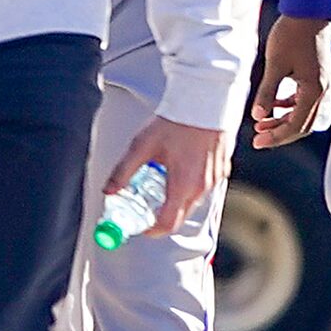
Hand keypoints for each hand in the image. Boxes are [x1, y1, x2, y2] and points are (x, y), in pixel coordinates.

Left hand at [105, 114, 231, 239]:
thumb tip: (109, 190)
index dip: (152, 230)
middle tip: (147, 205)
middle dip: (162, 214)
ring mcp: (214, 179)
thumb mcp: (142, 146)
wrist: (207, 101)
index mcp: (182, 185)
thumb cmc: (177, 121)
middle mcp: (201, 187)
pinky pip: (203, 188)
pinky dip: (189, 186)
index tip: (141, 227)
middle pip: (180, 215)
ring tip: (162, 180)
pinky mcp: (221, 170)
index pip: (168, 223)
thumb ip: (123, 171)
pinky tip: (180, 167)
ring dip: (176, 199)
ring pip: (192, 201)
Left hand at [249, 14, 330, 148]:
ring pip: (304, 113)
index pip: (295, 125)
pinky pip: (305, 100)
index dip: (276, 137)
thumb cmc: (293, 34)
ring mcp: (321, 83)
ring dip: (284, 121)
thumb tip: (258, 116)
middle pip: (302, 125)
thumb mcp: (276, 64)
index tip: (257, 142)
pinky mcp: (317, 76)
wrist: (311, 11)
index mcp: (312, 90)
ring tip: (262, 124)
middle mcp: (321, 91)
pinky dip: (289, 107)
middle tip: (258, 139)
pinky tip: (274, 105)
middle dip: (280, 134)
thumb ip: (267, 92)